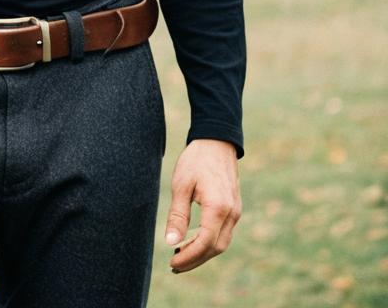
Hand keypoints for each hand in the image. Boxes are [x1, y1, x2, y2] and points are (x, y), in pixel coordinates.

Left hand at [163, 138, 241, 272]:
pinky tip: (194, 242)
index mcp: (218, 207)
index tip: (172, 263)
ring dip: (203, 253)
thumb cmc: (196, 160)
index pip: (205, 243)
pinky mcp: (235, 208)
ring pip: (222, 243)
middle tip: (174, 266)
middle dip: (195, 260)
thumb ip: (177, 215)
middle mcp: (231, 213)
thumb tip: (170, 242)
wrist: (217, 141)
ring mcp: (236, 211)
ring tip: (181, 257)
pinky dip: (209, 243)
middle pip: (215, 248)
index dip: (189, 257)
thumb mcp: (181, 185)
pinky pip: (224, 233)